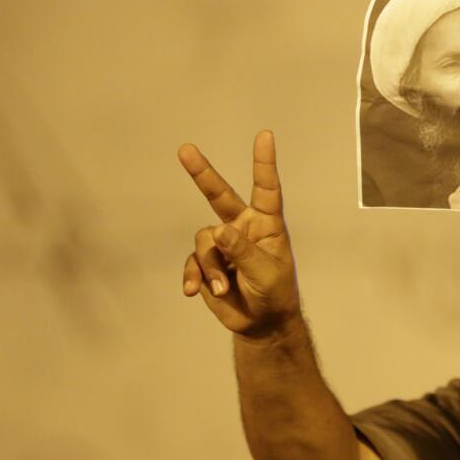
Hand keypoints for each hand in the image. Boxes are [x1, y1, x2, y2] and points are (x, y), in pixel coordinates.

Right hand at [178, 131, 300, 336]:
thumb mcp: (266, 273)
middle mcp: (242, 227)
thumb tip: (219, 231)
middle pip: (219, 196)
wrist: (260, 322)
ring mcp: (222, 244)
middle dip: (202, 174)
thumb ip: (243, 252)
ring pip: (204, 241)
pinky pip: (192, 262)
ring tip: (223, 288)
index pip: (266, 189)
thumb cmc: (274, 293)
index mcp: (266, 225)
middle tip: (185, 150)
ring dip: (210, 266)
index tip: (265, 136)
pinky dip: (193, 276)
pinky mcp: (206, 263)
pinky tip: (194, 291)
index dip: (264, 163)